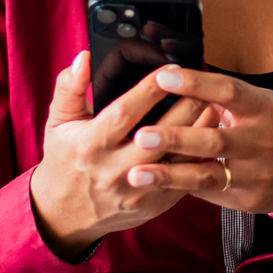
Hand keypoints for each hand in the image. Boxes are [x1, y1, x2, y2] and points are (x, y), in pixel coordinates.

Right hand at [30, 52, 220, 257]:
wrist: (66, 214)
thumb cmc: (65, 160)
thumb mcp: (58, 123)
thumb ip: (69, 88)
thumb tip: (84, 58)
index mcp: (91, 145)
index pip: (126, 112)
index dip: (151, 89)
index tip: (171, 69)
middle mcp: (114, 170)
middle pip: (161, 135)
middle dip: (187, 106)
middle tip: (203, 84)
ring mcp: (137, 191)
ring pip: (179, 158)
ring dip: (200, 131)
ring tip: (214, 106)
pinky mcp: (154, 204)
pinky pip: (185, 179)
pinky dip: (200, 156)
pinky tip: (210, 136)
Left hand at [120, 67, 272, 219]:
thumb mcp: (264, 103)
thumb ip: (228, 99)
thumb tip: (182, 81)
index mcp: (263, 108)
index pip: (227, 92)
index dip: (195, 83)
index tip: (163, 77)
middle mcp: (261, 141)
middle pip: (214, 140)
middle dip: (175, 138)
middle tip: (141, 134)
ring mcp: (256, 173)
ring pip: (208, 174)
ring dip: (169, 175)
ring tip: (136, 173)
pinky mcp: (250, 199)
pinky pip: (211, 192)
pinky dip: (184, 186)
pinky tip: (156, 187)